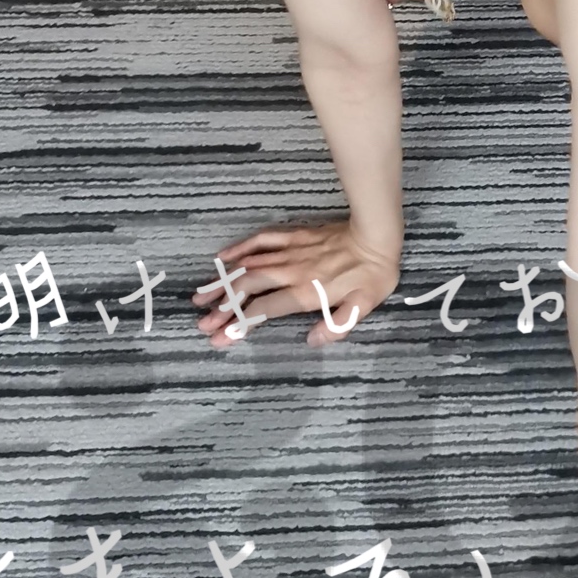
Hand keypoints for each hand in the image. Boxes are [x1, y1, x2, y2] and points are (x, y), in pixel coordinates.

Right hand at [191, 219, 399, 346]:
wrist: (377, 235)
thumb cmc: (373, 275)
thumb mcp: (363, 307)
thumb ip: (337, 326)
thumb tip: (312, 341)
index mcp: (305, 292)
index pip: (264, 310)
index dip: (239, 324)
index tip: (219, 338)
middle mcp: (290, 272)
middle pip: (248, 289)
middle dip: (222, 307)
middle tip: (202, 323)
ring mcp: (289, 252)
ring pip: (248, 266)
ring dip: (223, 282)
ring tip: (200, 296)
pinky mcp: (293, 236)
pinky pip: (261, 240)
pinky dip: (240, 248)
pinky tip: (222, 257)